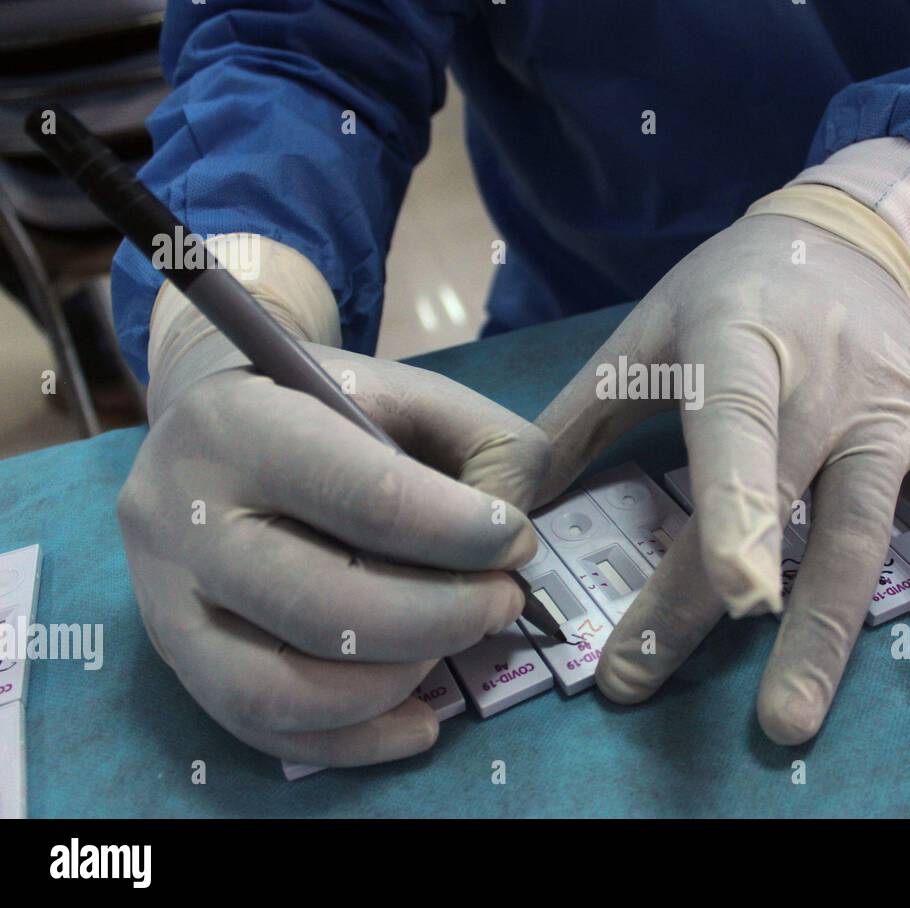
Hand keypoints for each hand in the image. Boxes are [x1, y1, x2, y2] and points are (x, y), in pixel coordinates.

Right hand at [119, 272, 546, 765]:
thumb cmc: (330, 406)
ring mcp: (167, 597)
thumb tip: (511, 545)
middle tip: (502, 600)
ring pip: (280, 687)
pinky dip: (354, 741)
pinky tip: (421, 720)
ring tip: (451, 643)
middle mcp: (182, 515)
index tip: (517, 539)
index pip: (368, 498)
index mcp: (244, 425)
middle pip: (324, 606)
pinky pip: (260, 730)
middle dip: (443, 615)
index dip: (464, 533)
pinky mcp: (176, 658)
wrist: (212, 420)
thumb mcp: (417, 393)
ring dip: (396, 682)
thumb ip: (486, 449)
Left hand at [533, 212, 909, 743]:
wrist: (839, 235)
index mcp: (743, 346)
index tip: (733, 596)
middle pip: (789, 507)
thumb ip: (574, 420)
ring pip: (865, 528)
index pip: (737, 432)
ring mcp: (886, 412)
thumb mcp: (644, 332)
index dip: (737, 512)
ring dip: (835, 626)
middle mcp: (824, 385)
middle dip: (745, 609)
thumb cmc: (727, 293)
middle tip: (697, 703)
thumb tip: (499, 505)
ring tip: (795, 716)